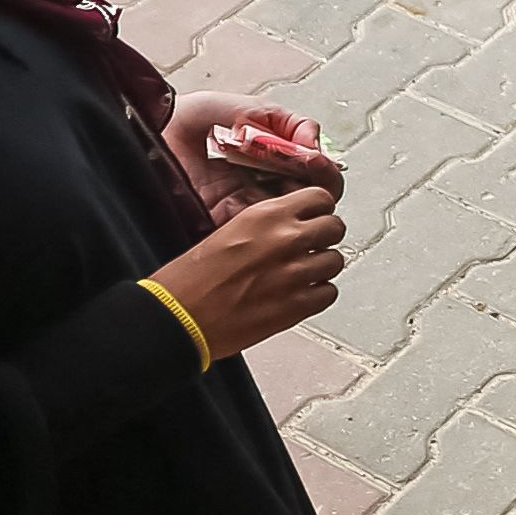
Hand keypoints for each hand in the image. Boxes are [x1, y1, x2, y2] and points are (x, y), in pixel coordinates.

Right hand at [148, 184, 345, 359]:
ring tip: (302, 273)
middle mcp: (285, 239)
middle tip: (311, 245)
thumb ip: (268, 225)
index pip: (320, 197)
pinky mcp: (298, 306)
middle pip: (335, 227)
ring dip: (322, 266)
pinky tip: (300, 294)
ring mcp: (295, 273)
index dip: (319, 208)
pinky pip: (329, 293)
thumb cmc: (192, 279)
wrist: (180, 317)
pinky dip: (318, 294)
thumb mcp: (230, 230)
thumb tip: (291, 226)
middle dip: (324, 236)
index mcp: (265, 215)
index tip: (314, 216)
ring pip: (335, 260)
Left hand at [164, 92, 343, 223]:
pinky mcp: (227, 221)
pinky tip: (268, 200)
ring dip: (299, 201)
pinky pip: (259, 228)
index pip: (315, 174)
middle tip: (311, 170)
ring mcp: (247, 206)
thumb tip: (315, 142)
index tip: (316, 158)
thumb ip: (284, 121)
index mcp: (272, 160)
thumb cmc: (190, 118)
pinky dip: (271, 217)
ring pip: (292, 216)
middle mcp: (264, 185)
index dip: (323, 168)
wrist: (152, 130)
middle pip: (312, 199)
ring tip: (290, 182)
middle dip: (320, 186)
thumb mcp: (244, 107)